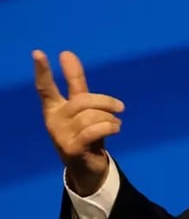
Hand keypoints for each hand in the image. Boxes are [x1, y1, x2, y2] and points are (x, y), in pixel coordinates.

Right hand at [33, 50, 123, 195]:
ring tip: (115, 124)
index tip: (38, 52)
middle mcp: (52, 120)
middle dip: (106, 102)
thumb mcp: (82, 106)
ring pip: (91, 116)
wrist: (88, 166)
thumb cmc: (85, 131)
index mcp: (53, 107)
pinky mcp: (71, 148)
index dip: (42, 71)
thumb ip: (75, 81)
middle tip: (120, 107)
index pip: (45, 87)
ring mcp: (60, 135)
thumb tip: (66, 53)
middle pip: (82, 101)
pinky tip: (115, 128)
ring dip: (110, 118)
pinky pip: (94, 130)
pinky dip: (109, 127)